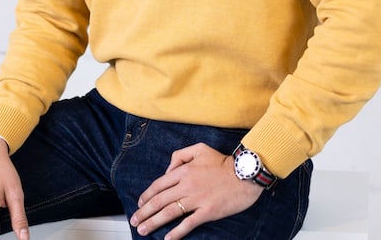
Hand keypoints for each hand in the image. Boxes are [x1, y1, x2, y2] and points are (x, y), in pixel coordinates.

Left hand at [130, 143, 263, 239]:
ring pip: (169, 212)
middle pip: (159, 200)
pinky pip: (188, 223)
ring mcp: (196, 200)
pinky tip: (167, 239)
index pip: (158, 185)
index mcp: (183, 171)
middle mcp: (186, 186)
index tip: (139, 203)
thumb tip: (168, 170)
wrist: (245, 174)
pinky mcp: (207, 212)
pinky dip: (176, 232)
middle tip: (135, 220)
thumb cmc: (223, 161)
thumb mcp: (199, 149)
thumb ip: (180, 155)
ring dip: (154, 222)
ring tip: (143, 230)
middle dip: (144, 212)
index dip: (146, 195)